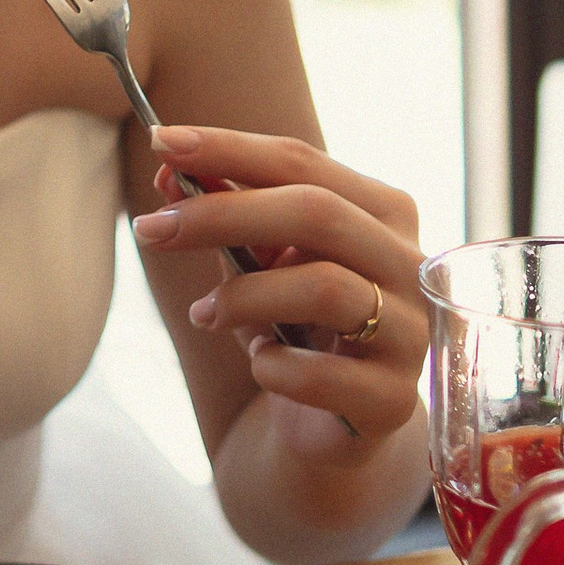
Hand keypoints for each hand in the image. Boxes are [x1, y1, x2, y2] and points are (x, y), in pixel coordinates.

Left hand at [133, 127, 424, 459]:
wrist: (327, 423)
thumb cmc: (294, 324)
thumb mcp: (258, 261)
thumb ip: (225, 211)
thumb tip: (168, 170)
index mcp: (382, 212)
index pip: (303, 162)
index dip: (229, 148)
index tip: (160, 141)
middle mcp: (409, 264)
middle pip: (316, 214)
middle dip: (222, 214)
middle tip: (153, 229)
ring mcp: (410, 333)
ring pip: (323, 288)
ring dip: (242, 296)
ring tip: (204, 314)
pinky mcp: (392, 400)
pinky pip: (320, 375)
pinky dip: (272, 367)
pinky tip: (261, 365)